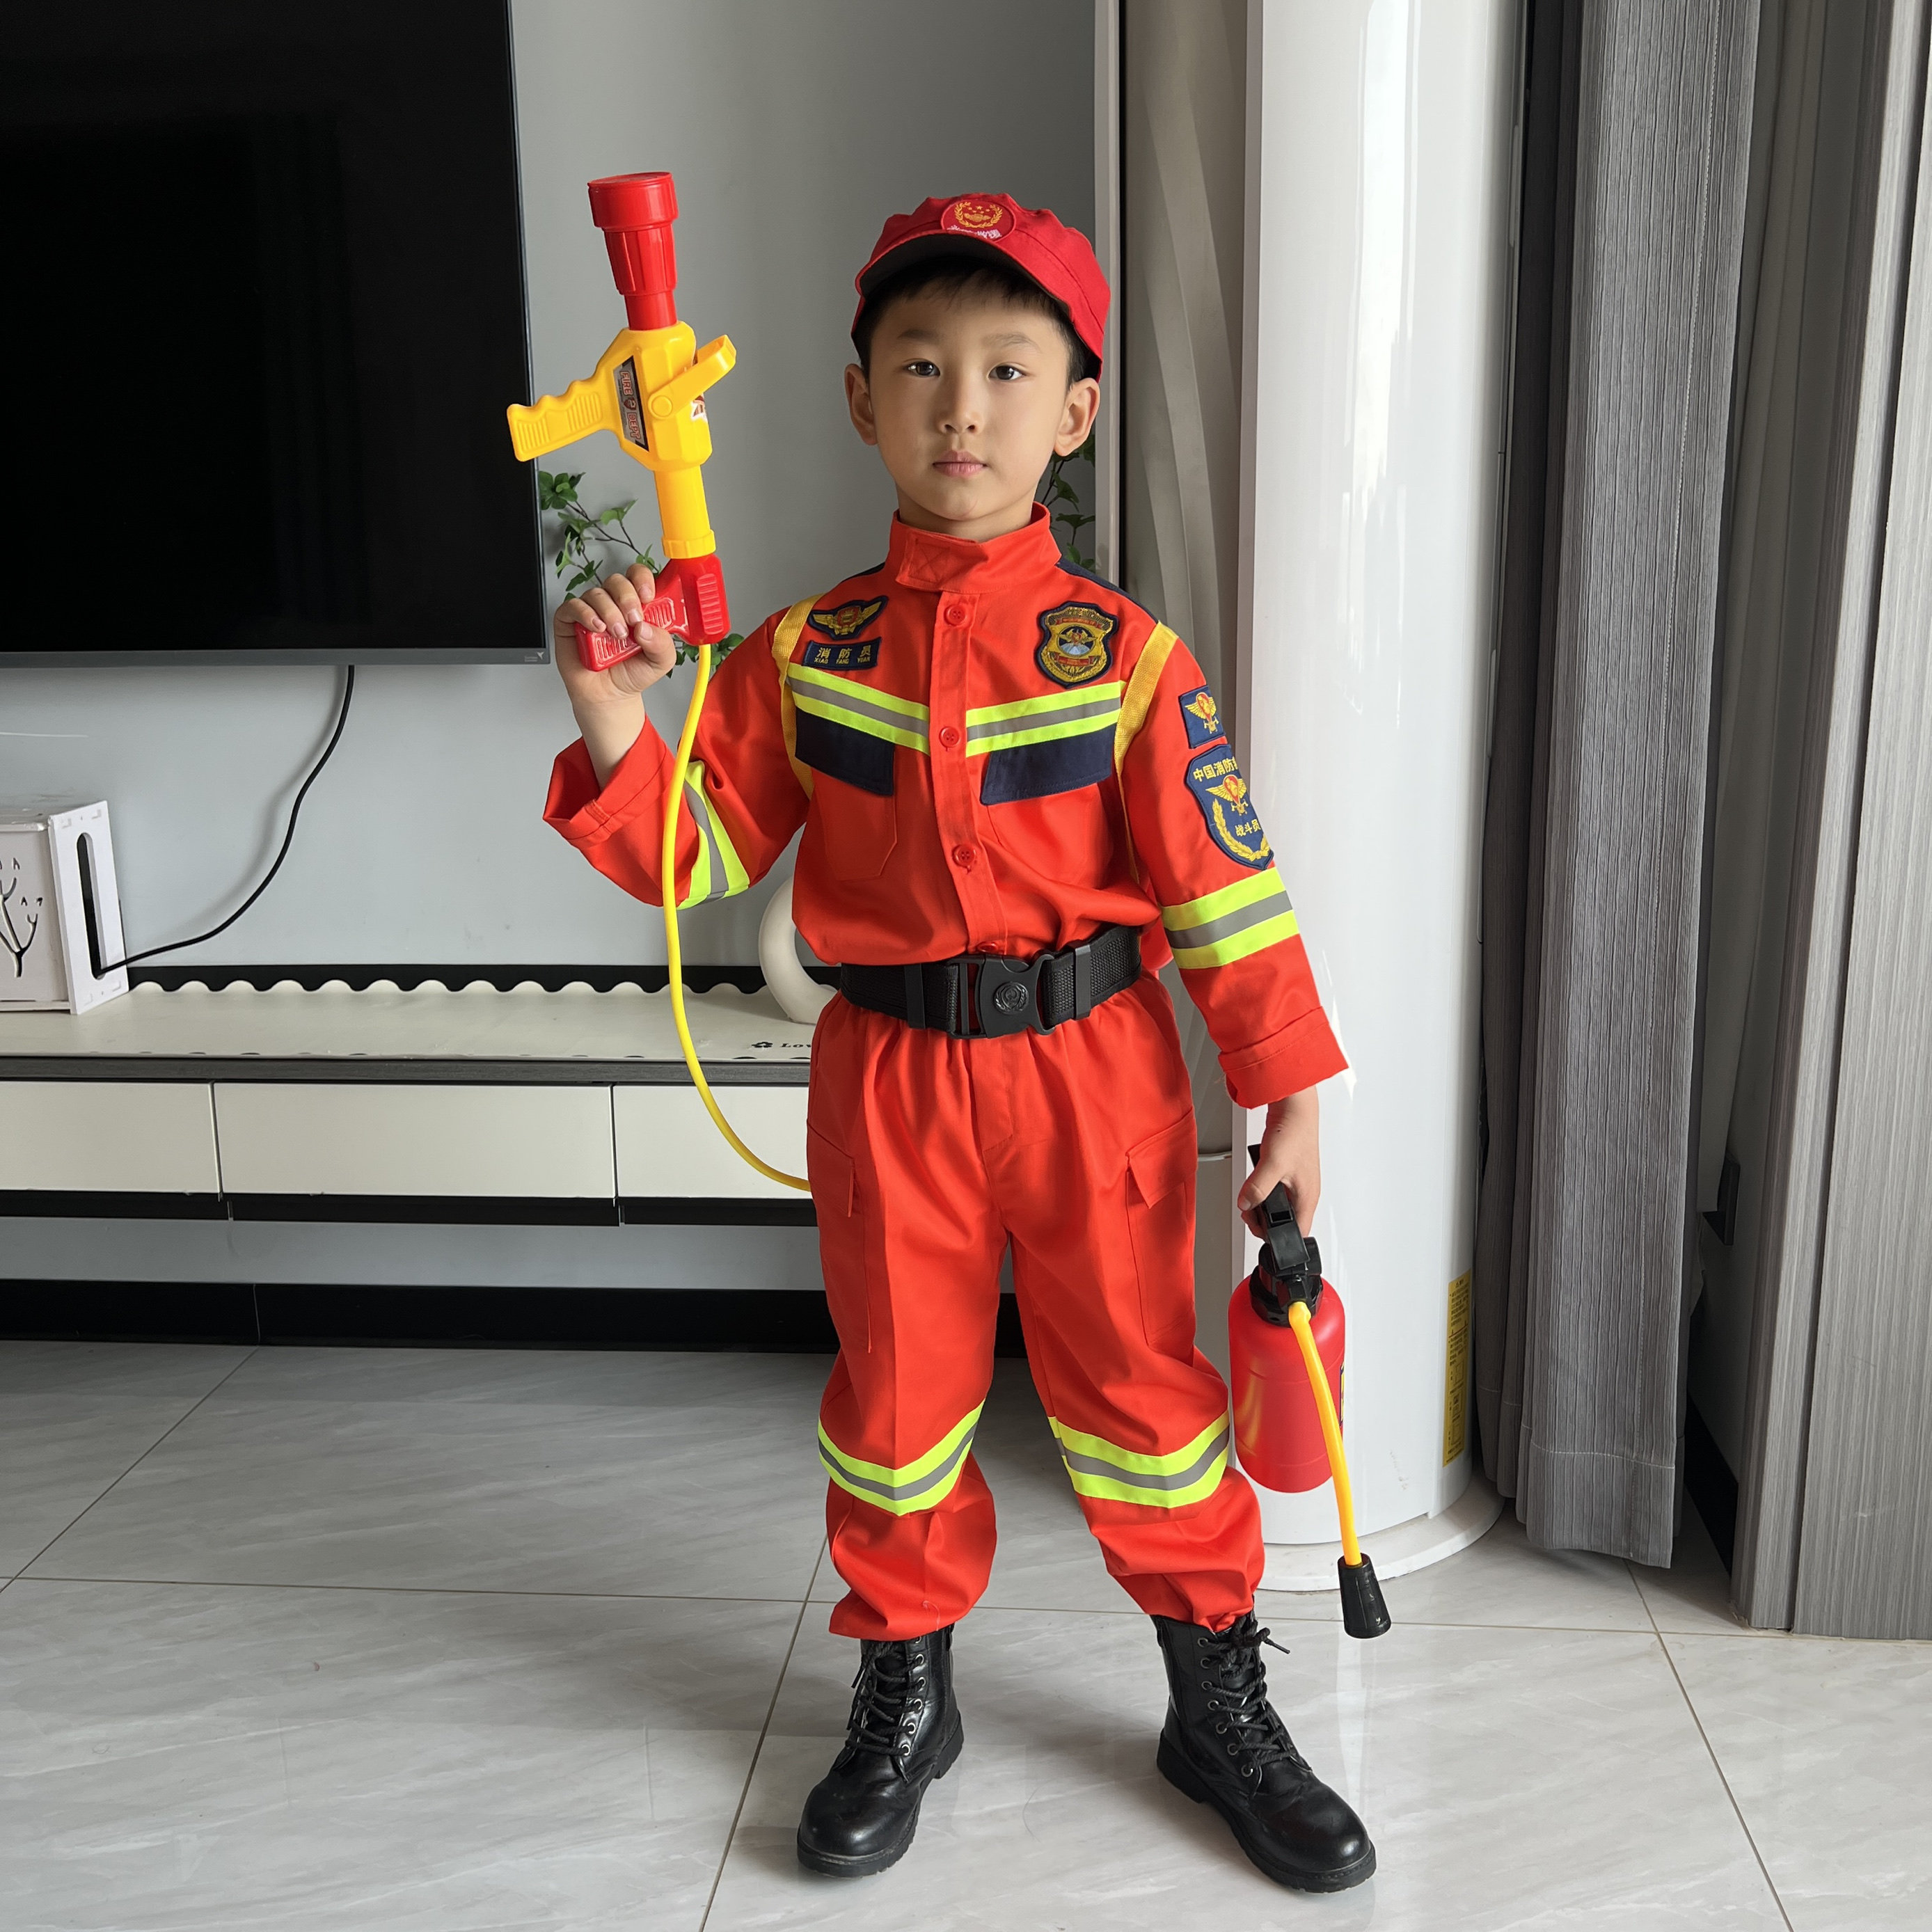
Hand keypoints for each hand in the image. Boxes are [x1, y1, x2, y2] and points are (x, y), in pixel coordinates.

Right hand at [552, 564, 677, 700]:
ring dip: (610, 612)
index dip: (642, 580)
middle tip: (633, 620)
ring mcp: (592, 611)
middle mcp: (614, 605)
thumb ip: (663, 643)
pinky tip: (597, 628)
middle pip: (617, 581)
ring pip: (597, 593)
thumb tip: (647, 626)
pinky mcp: (570, 621)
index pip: (638, 578)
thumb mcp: (660, 662)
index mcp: (638, 607)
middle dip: (627, 597)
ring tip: (617, 635)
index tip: (648, 596)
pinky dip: (586, 614)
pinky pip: (574, 605)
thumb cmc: (631, 674)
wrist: (609, 696)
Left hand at [1237, 1088, 1320, 1238]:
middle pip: (1285, 1220)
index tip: (1257, 1226)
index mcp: (1307, 1197)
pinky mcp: (1287, 1170)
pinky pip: (1273, 1188)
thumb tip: (1246, 1203)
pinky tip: (1255, 1179)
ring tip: (1249, 1195)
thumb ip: (1258, 1188)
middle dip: (1264, 1218)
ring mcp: (1296, 1181)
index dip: (1278, 1237)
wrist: (1295, 1108)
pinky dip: (1262, 1187)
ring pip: (1277, 1204)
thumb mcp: (1273, 1164)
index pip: (1298, 1232)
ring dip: (1261, 1202)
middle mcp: (1304, 1191)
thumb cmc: (1294, 1132)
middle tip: (1247, 1209)